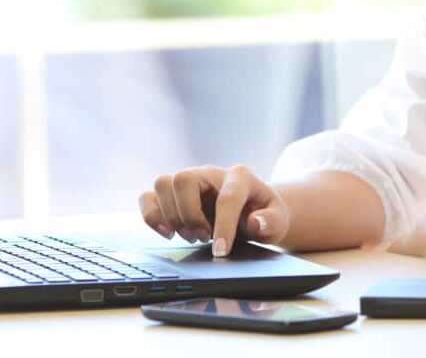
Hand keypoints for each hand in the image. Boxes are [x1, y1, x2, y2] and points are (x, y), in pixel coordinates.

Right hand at [139, 164, 289, 257]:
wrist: (253, 210)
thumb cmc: (263, 214)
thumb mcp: (277, 220)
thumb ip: (271, 222)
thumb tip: (253, 223)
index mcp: (239, 177)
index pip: (226, 197)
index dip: (223, 225)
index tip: (221, 251)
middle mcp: (209, 173)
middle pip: (183, 179)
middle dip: (189, 215)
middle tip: (203, 237)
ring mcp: (189, 181)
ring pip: (163, 183)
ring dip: (171, 216)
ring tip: (190, 235)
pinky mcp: (173, 194)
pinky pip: (148, 196)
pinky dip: (151, 216)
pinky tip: (168, 233)